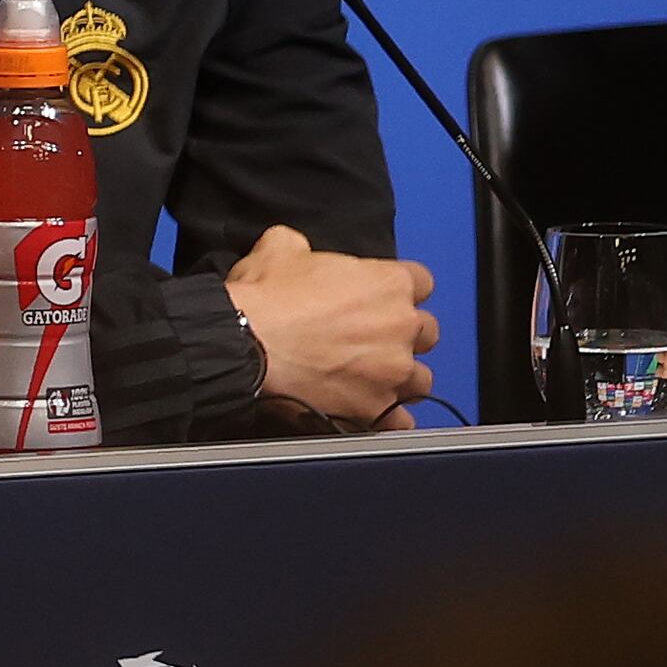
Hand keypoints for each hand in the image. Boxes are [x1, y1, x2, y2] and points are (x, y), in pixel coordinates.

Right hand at [226, 225, 435, 423]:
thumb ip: (300, 246)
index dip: (397, 290)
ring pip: (420, 379)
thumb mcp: (278, 250)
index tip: (379, 300)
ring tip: (370, 381)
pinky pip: (398, 420)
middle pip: (427, 332)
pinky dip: (386, 419)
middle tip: (370, 341)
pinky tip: (367, 412)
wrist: (240, 343)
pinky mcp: (373, 407)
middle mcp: (401, 326)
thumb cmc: (264, 299)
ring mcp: (392, 370)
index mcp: (388, 283)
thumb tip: (293, 248)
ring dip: (399, 380)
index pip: (422, 282)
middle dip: (403, 337)